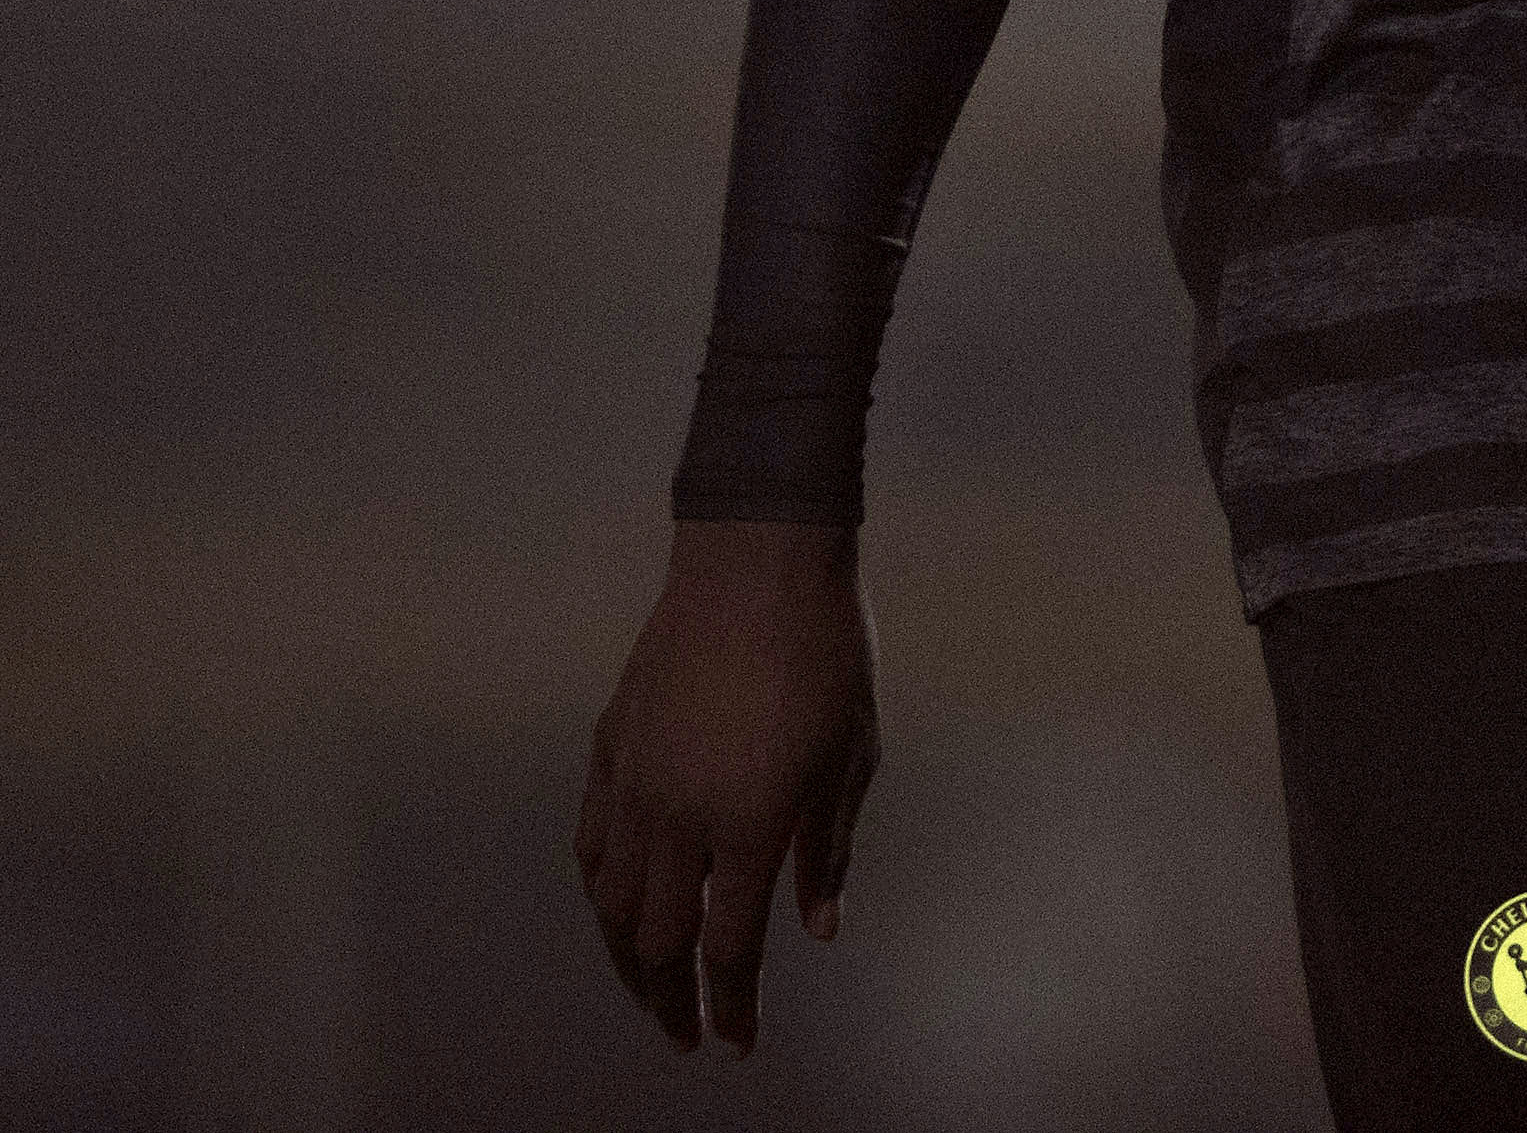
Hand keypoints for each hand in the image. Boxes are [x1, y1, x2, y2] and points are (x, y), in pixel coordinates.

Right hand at [575, 520, 880, 1052]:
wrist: (758, 567)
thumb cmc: (825, 655)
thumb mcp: (853, 756)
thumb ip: (828, 850)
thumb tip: (819, 929)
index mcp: (746, 826)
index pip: (728, 947)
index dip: (730, 1006)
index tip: (734, 1043)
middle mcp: (677, 818)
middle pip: (654, 942)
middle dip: (669, 1000)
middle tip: (687, 1033)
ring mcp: (632, 785)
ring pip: (607, 903)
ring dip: (624, 959)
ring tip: (649, 987)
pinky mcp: (608, 750)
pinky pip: (590, 844)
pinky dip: (599, 892)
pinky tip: (615, 907)